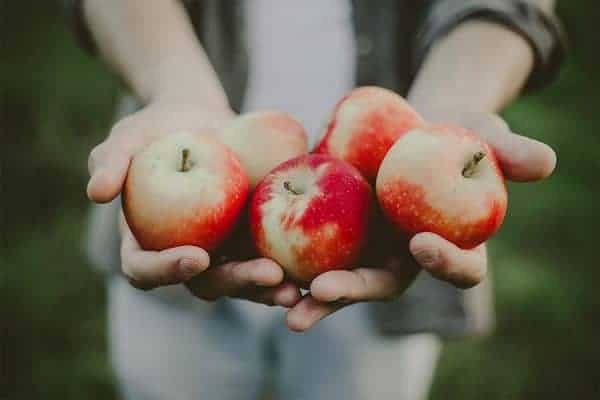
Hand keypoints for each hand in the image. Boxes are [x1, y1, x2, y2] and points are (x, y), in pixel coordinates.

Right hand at [89, 101, 300, 306]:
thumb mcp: (130, 136)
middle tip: (267, 275)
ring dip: (268, 288)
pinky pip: (267, 259)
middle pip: (204, 284)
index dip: (168, 270)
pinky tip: (313, 266)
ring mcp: (220, 253)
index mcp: (145, 243)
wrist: (201, 122)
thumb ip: (111, 161)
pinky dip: (288, 266)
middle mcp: (183, 257)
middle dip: (236, 282)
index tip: (197, 255)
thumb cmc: (158, 129)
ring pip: (241, 281)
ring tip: (296, 286)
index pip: (145, 269)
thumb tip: (95, 192)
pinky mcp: (249, 242)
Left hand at [286, 109, 555, 330]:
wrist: (411, 127)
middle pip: (383, 287)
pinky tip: (259, 267)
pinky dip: (286, 263)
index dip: (447, 262)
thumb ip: (508, 151)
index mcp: (448, 247)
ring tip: (283, 303)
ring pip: (339, 282)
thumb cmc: (453, 132)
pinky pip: (307, 254)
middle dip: (355, 292)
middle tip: (324, 292)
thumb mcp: (482, 134)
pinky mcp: (332, 236)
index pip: (458, 268)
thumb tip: (544, 162)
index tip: (423, 242)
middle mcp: (403, 260)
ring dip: (312, 296)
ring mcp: (365, 251)